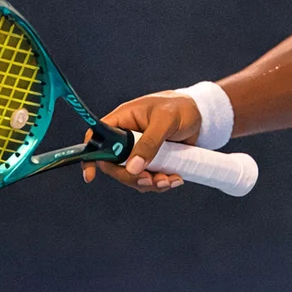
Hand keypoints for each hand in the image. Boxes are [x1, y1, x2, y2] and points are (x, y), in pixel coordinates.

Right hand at [79, 91, 201, 192]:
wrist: (201, 115)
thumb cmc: (180, 107)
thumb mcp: (165, 120)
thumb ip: (150, 142)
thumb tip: (133, 168)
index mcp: (122, 120)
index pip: (97, 138)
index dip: (91, 157)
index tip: (91, 177)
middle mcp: (126, 138)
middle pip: (114, 165)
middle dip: (130, 177)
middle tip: (149, 180)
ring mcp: (138, 152)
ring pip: (132, 176)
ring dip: (149, 183)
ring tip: (170, 181)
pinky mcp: (152, 162)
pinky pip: (149, 179)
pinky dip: (160, 183)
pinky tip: (175, 179)